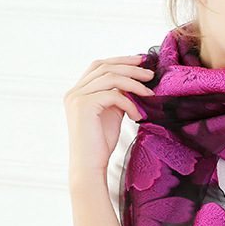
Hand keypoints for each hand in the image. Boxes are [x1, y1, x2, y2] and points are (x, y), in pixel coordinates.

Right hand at [63, 55, 154, 181]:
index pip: (99, 66)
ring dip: (134, 83)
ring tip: (150, 92)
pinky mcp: (84, 106)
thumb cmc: (101, 143)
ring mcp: (77, 97)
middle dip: (131, 67)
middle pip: (105, 67)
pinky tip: (137, 116)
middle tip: (150, 74)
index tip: (141, 61)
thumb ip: (118, 95)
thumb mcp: (112, 112)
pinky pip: (114, 95)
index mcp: (78, 91)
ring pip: (111, 78)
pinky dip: (129, 103)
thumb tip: (136, 82)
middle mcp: (74, 92)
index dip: (120, 60)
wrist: (90, 166)